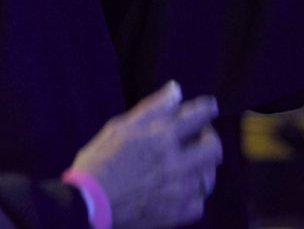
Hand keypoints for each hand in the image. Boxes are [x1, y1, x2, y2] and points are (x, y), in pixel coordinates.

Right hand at [70, 82, 222, 228]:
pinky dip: (192, 194)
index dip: (206, 109)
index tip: (210, 106)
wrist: (90, 203)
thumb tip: (175, 89)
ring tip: (187, 164)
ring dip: (201, 167)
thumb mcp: (120, 127)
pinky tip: (180, 190)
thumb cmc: (100, 161)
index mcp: (161, 137)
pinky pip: (199, 202)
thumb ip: (152, 108)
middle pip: (213, 148)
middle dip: (209, 139)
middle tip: (199, 137)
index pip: (197, 116)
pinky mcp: (178, 213)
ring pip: (208, 176)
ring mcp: (180, 191)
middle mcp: (177, 163)